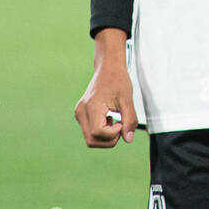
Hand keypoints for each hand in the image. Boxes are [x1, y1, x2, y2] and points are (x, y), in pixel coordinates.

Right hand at [74, 34, 138, 148]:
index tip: (121, 122)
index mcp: (91, 107)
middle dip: (109, 139)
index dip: (112, 133)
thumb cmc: (118, 80)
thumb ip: (129, 120)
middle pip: (92, 140)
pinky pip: (90, 132)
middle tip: (120, 125)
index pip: (98, 133)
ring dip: (105, 137)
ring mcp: (79, 113)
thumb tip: (128, 139)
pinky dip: (101, 132)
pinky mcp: (81, 114)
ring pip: (90, 139)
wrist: (108, 67)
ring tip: (114, 121)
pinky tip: (108, 119)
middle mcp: (81, 112)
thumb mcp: (127, 100)